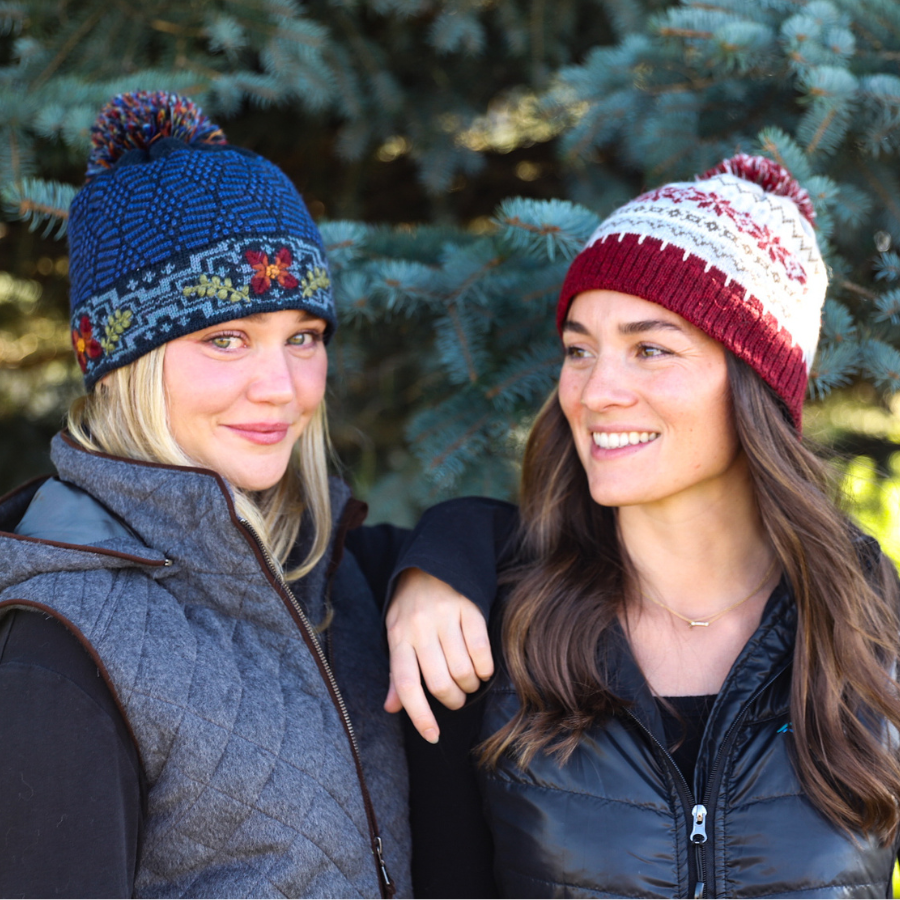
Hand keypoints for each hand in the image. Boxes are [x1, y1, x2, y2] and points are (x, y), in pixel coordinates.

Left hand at [384, 567, 494, 742]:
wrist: (430, 561)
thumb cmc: (411, 606)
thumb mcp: (396, 634)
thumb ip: (396, 672)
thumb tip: (392, 708)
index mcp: (398, 637)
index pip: (406, 685)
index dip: (420, 715)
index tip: (433, 736)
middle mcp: (419, 628)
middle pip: (438, 682)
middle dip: (452, 700)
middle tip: (456, 699)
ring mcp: (445, 617)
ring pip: (462, 669)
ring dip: (470, 685)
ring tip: (469, 682)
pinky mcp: (469, 607)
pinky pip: (480, 648)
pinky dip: (485, 667)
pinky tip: (483, 669)